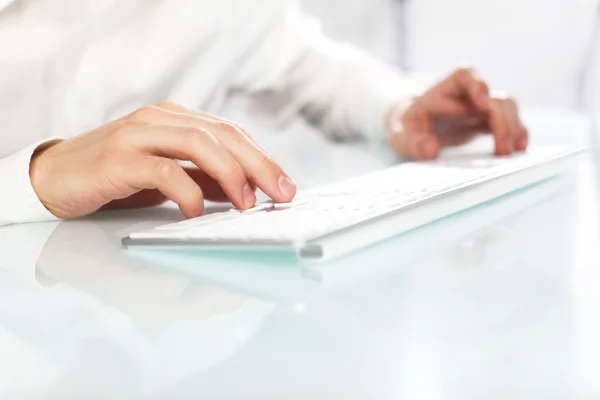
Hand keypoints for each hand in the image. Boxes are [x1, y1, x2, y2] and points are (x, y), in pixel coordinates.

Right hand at [30, 101, 296, 218]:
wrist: (55, 177)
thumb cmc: (116, 176)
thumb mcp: (169, 176)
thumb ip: (204, 178)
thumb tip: (246, 192)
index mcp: (176, 118)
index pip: (231, 132)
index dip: (263, 158)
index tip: (285, 185)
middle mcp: (159, 119)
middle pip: (222, 134)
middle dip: (259, 164)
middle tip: (282, 194)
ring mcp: (137, 135)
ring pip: (198, 143)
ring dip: (230, 174)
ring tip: (247, 203)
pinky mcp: (117, 158)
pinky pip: (163, 170)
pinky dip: (188, 191)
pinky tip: (198, 212)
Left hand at [386, 68, 528, 159]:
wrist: (412, 128)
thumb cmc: (407, 129)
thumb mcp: (400, 137)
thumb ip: (412, 142)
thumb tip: (431, 148)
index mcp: (441, 91)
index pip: (463, 75)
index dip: (476, 84)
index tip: (482, 102)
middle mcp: (466, 95)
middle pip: (493, 96)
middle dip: (501, 119)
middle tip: (501, 148)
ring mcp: (480, 107)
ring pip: (507, 106)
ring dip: (512, 126)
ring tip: (508, 152)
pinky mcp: (488, 120)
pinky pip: (510, 121)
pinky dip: (517, 132)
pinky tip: (520, 148)